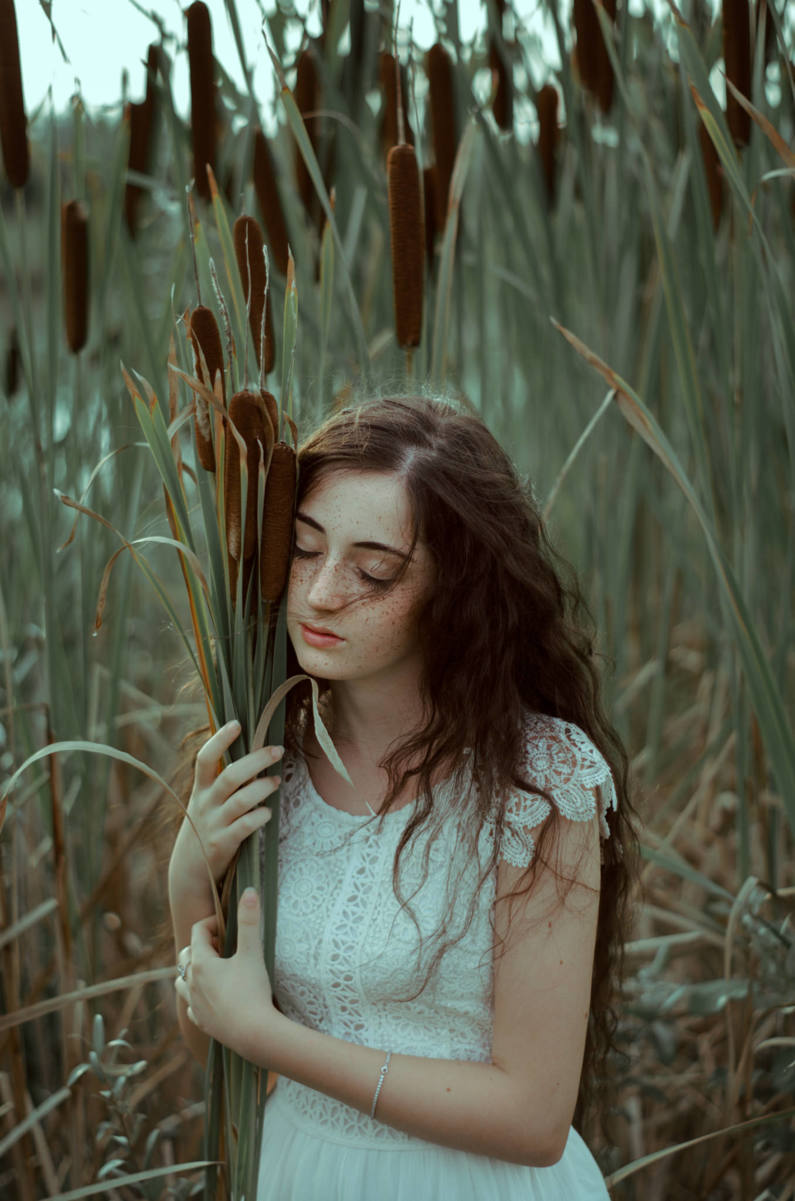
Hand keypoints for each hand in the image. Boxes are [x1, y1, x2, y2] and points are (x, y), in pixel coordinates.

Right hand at [169, 720, 283, 903]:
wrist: (188, 870)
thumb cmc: (204, 827)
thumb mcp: (205, 802)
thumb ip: (222, 781)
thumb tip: (251, 755)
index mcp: (200, 789)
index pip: (204, 759)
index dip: (219, 740)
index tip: (236, 723)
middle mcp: (205, 804)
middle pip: (229, 776)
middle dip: (254, 760)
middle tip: (277, 750)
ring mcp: (213, 824)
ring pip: (239, 801)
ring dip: (261, 788)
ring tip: (277, 781)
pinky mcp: (222, 844)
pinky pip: (244, 827)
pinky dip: (258, 817)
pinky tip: (268, 813)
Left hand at [175, 888, 280, 1061]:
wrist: (254, 1033)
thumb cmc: (252, 991)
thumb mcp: (252, 952)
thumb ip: (249, 920)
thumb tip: (249, 890)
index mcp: (201, 963)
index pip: (198, 933)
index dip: (212, 924)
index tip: (228, 925)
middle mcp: (192, 982)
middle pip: (186, 956)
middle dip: (200, 946)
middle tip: (222, 946)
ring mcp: (195, 1004)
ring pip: (181, 981)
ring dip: (192, 972)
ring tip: (211, 970)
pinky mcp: (201, 1022)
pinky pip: (191, 1006)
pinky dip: (196, 998)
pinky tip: (210, 998)